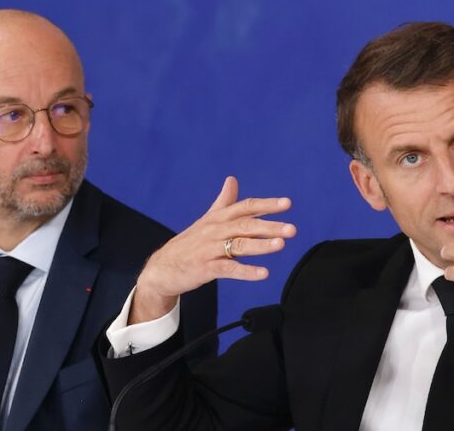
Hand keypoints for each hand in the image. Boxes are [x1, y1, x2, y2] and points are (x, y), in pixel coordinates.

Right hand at [130, 176, 295, 323]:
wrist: (161, 268)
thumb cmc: (189, 243)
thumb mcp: (207, 220)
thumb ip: (224, 201)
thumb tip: (232, 179)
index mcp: (218, 217)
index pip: (245, 207)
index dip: (266, 204)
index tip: (287, 203)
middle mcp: (215, 230)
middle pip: (246, 225)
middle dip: (270, 226)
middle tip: (292, 229)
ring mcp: (210, 249)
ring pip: (239, 245)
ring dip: (261, 245)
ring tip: (281, 245)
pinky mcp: (205, 268)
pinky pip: (229, 269)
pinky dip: (247, 272)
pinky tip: (264, 273)